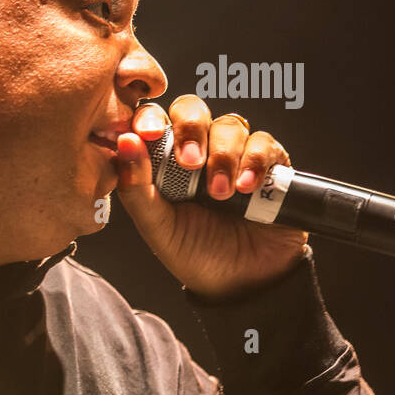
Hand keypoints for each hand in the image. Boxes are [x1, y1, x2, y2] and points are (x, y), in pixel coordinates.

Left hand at [113, 95, 308, 300]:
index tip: (149, 134)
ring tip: (220, 194)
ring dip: (224, 155)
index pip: (153, 120)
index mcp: (163, 161)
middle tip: (191, 164)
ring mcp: (234, 155)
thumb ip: (136, 188)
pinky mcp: (269, 165)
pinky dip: (255, 160)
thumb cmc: (192, 253)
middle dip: (191, 129)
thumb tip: (124, 142)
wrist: (242, 283)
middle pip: (192, 110)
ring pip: (229, 125)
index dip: (149, 118)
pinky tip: (247, 188)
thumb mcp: (156, 226)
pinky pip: (265, 142)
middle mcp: (198, 151)